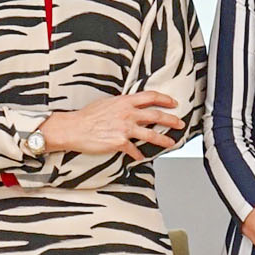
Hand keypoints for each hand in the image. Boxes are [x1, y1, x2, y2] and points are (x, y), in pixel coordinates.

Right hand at [40, 91, 184, 157]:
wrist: (74, 128)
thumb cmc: (86, 116)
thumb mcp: (106, 103)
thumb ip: (121, 105)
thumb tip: (130, 106)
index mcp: (124, 101)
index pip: (150, 96)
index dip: (165, 99)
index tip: (174, 102)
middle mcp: (127, 113)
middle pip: (156, 115)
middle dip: (171, 120)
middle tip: (180, 123)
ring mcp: (124, 128)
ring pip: (150, 134)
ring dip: (163, 140)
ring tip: (171, 143)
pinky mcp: (120, 142)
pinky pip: (134, 150)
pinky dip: (138, 155)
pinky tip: (141, 157)